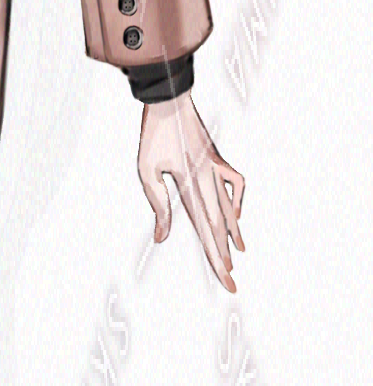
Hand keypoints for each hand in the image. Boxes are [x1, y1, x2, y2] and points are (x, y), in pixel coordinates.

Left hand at [138, 92, 244, 295]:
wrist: (171, 99)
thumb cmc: (154, 134)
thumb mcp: (147, 170)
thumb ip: (158, 205)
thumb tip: (162, 237)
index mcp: (191, 184)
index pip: (207, 230)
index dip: (217, 259)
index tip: (225, 281)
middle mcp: (208, 180)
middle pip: (221, 227)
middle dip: (225, 258)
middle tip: (234, 286)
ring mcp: (216, 168)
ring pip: (229, 209)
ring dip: (233, 235)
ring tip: (238, 257)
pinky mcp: (217, 159)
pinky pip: (233, 183)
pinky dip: (235, 199)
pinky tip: (233, 212)